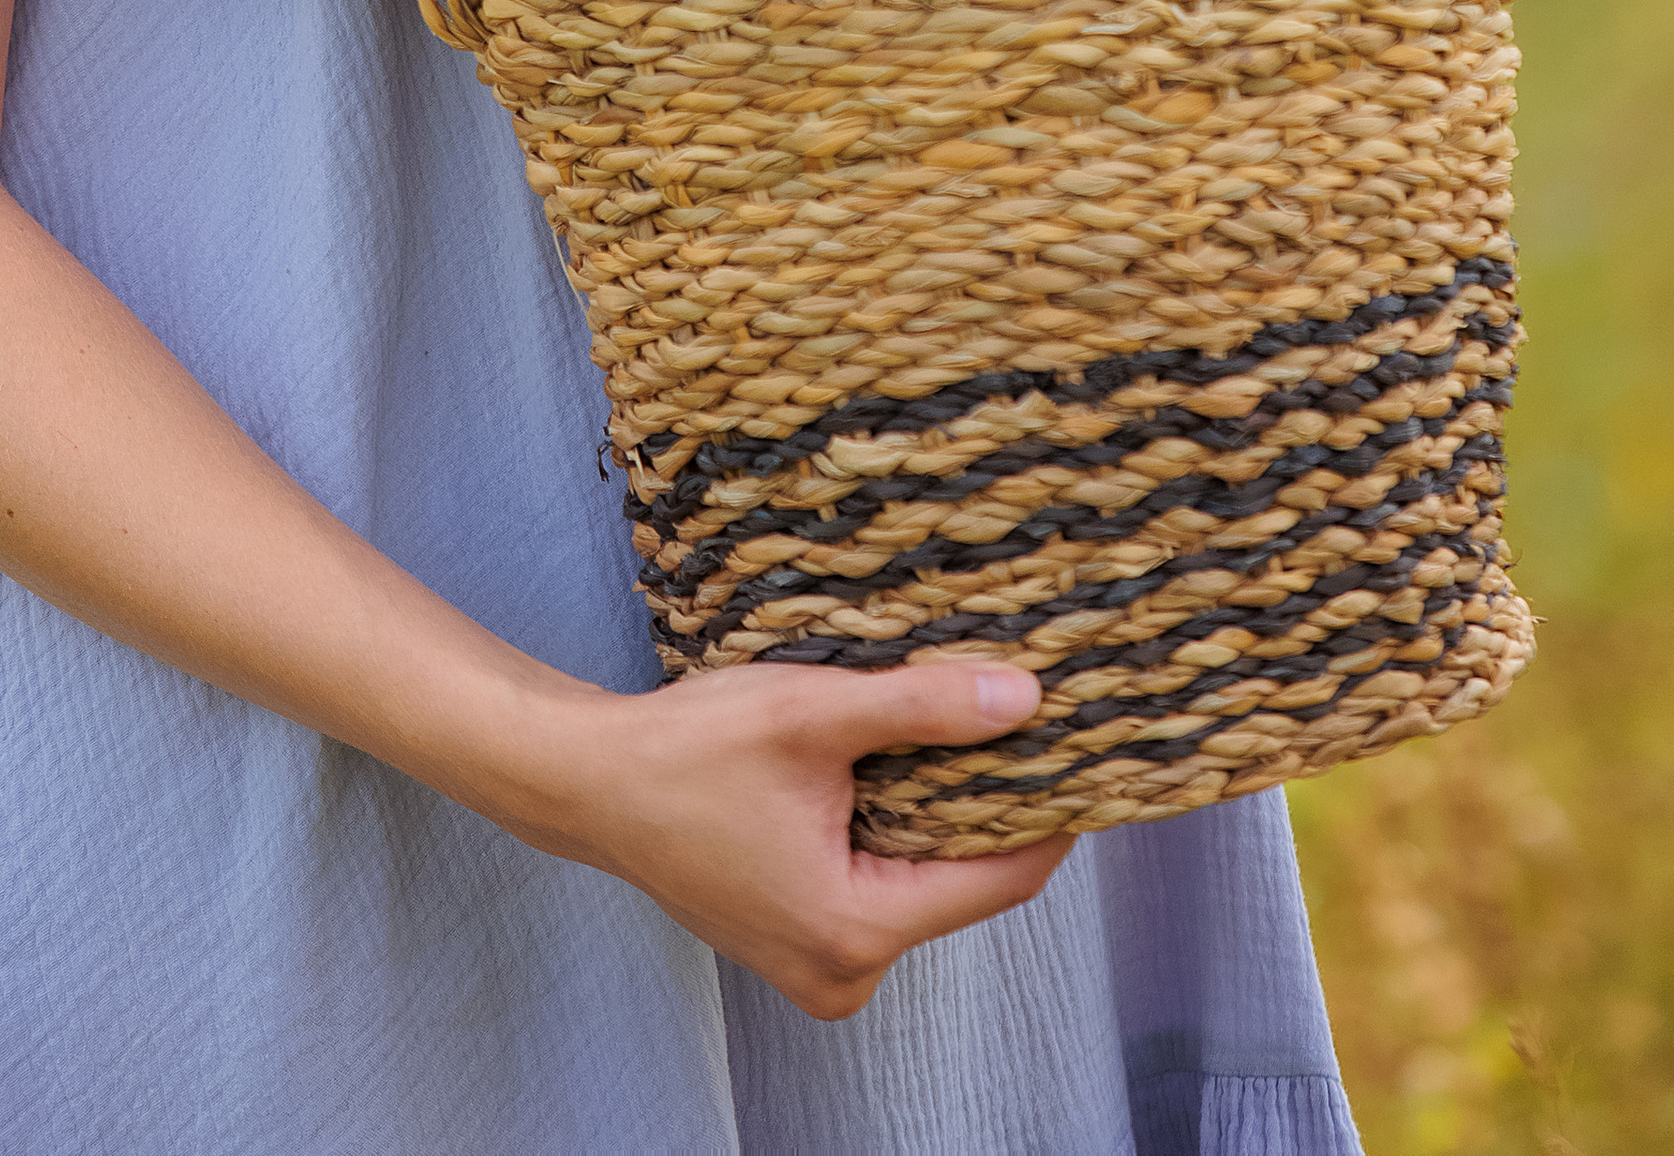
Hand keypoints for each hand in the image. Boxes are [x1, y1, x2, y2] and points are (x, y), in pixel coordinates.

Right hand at [526, 655, 1073, 1018]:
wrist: (591, 783)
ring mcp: (819, 965)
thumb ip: (922, 709)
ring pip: (923, 883)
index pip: (1002, 879)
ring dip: (942, 814)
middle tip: (1023, 719)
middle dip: (993, 804)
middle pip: (965, 883)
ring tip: (959, 729)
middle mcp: (844, 970)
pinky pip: (882, 888)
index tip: (1082, 745)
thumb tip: (1024, 703)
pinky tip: (898, 766)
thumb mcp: (814, 714)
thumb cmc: (687, 751)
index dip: (1048, 810)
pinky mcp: (800, 942)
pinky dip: (897, 831)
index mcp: (854, 930)